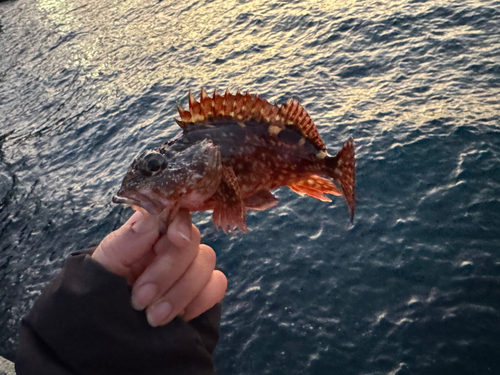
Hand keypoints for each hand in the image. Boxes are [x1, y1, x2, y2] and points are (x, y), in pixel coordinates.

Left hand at [92, 209, 226, 326]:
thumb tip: (150, 219)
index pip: (176, 214)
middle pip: (192, 242)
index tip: (174, 239)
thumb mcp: (105, 264)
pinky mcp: (204, 291)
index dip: (180, 224)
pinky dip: (199, 301)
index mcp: (152, 232)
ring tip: (153, 316)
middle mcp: (176, 246)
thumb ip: (125, 240)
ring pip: (206, 264)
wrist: (108, 327)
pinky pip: (217, 286)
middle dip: (167, 273)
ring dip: (181, 293)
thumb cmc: (104, 288)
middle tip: (140, 299)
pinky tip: (180, 316)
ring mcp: (192, 268)